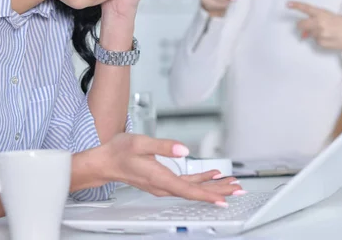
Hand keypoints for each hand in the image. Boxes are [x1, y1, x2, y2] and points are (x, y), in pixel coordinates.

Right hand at [96, 133, 241, 204]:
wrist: (104, 162)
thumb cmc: (119, 152)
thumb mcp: (141, 142)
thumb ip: (163, 146)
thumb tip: (184, 150)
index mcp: (159, 177)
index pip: (188, 190)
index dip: (207, 194)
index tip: (223, 198)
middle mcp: (162, 185)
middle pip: (194, 192)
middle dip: (217, 191)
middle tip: (237, 189)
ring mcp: (162, 185)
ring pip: (192, 189)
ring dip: (211, 187)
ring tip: (229, 184)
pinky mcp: (162, 180)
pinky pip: (185, 184)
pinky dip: (200, 181)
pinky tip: (211, 176)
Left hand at [287, 1, 341, 60]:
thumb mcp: (332, 17)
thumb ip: (318, 20)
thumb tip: (304, 32)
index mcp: (323, 13)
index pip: (306, 8)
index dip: (296, 5)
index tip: (288, 3)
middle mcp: (319, 23)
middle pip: (300, 24)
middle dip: (302, 25)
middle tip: (308, 26)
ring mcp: (319, 34)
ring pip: (308, 33)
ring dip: (314, 32)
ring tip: (327, 32)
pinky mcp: (320, 42)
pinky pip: (315, 40)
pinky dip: (320, 39)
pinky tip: (329, 38)